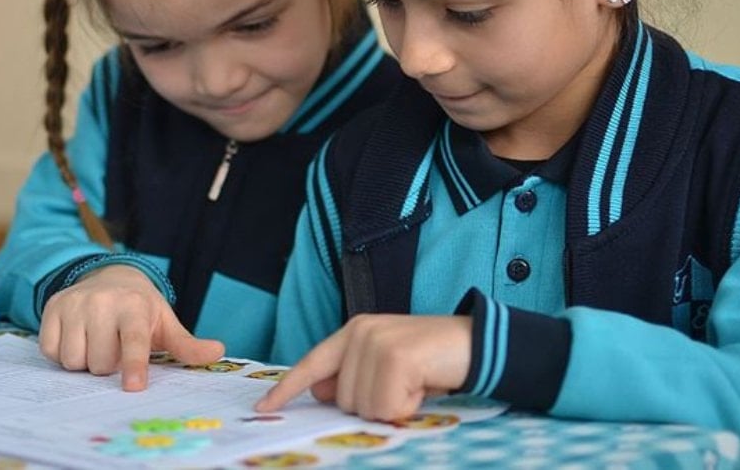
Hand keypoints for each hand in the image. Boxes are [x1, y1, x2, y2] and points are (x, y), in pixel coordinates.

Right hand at [39, 265, 224, 390]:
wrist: (110, 277)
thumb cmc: (140, 310)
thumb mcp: (165, 324)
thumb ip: (186, 345)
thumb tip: (217, 352)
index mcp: (134, 306)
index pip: (133, 341)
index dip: (133, 365)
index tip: (133, 387)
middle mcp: (102, 301)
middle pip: (99, 362)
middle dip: (106, 366)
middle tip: (114, 349)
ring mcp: (74, 302)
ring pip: (72, 359)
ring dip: (84, 362)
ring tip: (96, 344)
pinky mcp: (52, 306)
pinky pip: (51, 351)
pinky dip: (62, 354)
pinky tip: (77, 338)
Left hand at [255, 314, 472, 420]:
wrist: (475, 342)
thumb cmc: (430, 360)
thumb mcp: (385, 367)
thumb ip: (351, 375)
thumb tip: (318, 391)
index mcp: (353, 333)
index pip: (312, 363)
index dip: (287, 388)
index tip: (264, 406)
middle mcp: (360, 332)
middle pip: (342, 400)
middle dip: (374, 404)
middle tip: (404, 386)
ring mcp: (376, 343)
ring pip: (363, 407)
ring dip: (393, 406)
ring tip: (415, 384)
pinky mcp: (395, 357)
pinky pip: (387, 407)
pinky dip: (408, 407)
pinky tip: (423, 386)